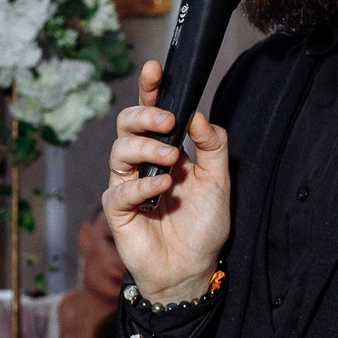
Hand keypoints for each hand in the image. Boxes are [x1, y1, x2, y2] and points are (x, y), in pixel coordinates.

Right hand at [104, 59, 231, 302]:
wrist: (194, 268)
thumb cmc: (203, 225)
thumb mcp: (219, 180)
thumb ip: (211, 145)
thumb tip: (197, 114)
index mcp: (164, 149)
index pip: (152, 112)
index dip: (150, 89)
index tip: (155, 68)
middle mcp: (141, 162)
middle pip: (126, 124)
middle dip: (144, 115)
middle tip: (168, 121)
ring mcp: (126, 185)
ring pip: (119, 150)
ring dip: (146, 148)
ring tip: (171, 159)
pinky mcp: (118, 211)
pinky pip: (121, 190)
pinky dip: (143, 185)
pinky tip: (163, 188)